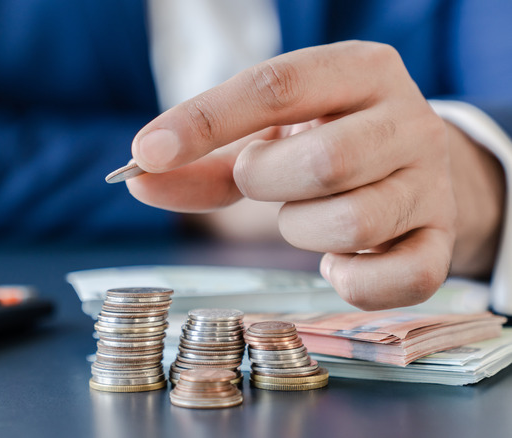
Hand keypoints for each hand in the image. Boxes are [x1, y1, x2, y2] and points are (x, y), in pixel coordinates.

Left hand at [126, 41, 504, 309]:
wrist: (412, 168)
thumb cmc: (322, 144)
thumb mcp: (266, 137)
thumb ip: (202, 159)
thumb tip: (139, 179)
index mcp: (358, 70)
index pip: (276, 87)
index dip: (205, 122)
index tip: (147, 152)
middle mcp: (407, 118)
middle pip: (324, 162)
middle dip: (267, 182)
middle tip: (262, 179)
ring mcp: (432, 182)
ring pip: (354, 222)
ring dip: (303, 230)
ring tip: (304, 215)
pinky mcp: (442, 239)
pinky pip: (403, 278)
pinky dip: (354, 280)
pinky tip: (338, 260)